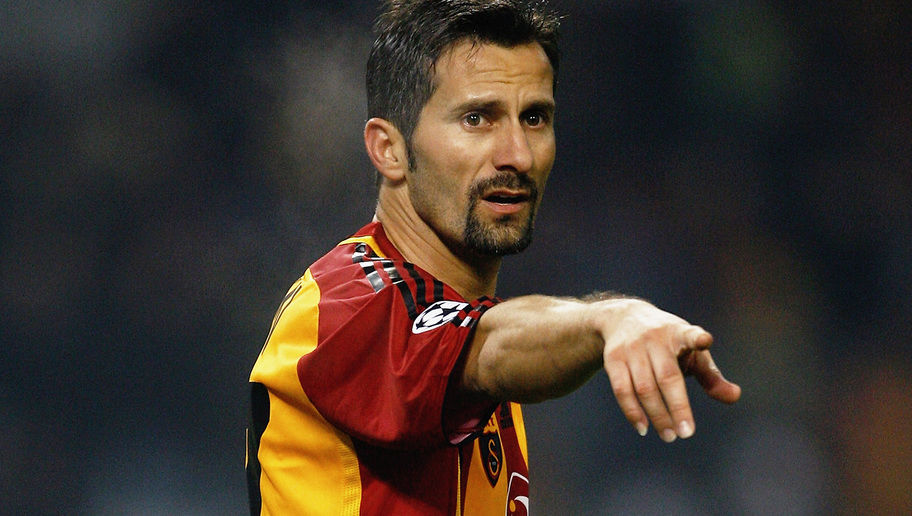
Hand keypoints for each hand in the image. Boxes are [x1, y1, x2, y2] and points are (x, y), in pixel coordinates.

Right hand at [599, 300, 740, 441]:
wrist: (623, 318)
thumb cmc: (668, 343)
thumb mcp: (691, 352)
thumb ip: (711, 376)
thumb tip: (735, 397)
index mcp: (679, 333)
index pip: (689, 334)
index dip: (697, 338)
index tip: (705, 340)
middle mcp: (655, 338)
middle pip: (667, 376)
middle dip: (677, 406)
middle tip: (686, 433)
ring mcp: (632, 348)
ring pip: (644, 387)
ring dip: (657, 415)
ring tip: (669, 436)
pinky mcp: (613, 358)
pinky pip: (622, 390)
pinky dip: (632, 411)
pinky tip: (643, 428)